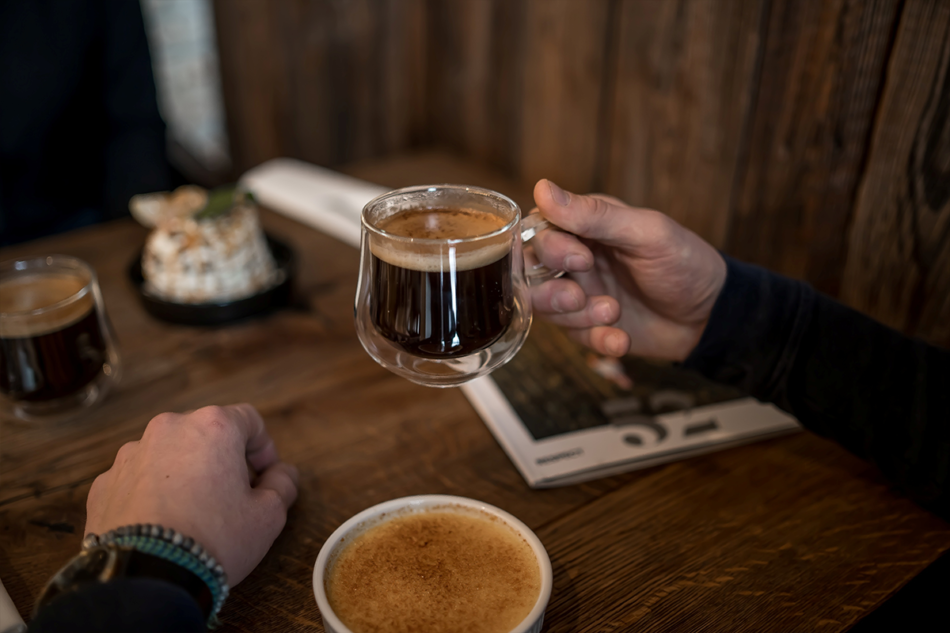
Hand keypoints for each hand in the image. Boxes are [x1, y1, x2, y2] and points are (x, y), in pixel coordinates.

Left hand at [85, 404, 298, 584]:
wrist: (146, 579)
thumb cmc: (212, 539)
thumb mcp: (268, 516)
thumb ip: (282, 485)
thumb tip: (283, 474)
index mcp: (212, 427)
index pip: (248, 419)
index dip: (263, 447)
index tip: (266, 474)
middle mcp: (168, 430)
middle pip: (205, 434)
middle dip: (222, 460)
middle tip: (233, 496)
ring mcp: (131, 455)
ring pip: (168, 455)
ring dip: (184, 474)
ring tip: (192, 514)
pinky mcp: (104, 483)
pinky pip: (137, 480)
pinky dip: (152, 494)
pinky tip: (162, 524)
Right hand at [529, 179, 725, 360]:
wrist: (710, 316)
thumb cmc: (684, 263)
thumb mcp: (646, 233)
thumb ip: (594, 215)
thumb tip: (543, 188)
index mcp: (585, 226)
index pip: (539, 232)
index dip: (550, 249)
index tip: (582, 260)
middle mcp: (575, 258)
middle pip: (530, 273)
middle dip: (552, 291)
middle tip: (580, 297)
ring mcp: (579, 293)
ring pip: (546, 308)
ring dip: (577, 317)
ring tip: (612, 314)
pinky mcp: (587, 326)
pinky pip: (573, 336)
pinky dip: (596, 340)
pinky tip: (621, 338)